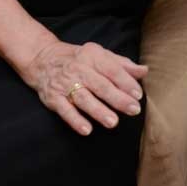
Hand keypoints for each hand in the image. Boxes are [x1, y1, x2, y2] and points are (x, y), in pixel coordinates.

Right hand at [23, 39, 147, 135]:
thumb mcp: (100, 55)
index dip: (126, 82)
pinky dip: (75, 120)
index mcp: (92, 56)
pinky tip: (87, 129)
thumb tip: (144, 71)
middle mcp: (78, 69)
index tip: (138, 95)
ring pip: (84, 99)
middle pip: (101, 85)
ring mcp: (64, 84)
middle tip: (133, 110)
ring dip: (98, 111)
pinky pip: (64, 110)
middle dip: (118, 99)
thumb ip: (123, 64)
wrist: (43, 59)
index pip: (112, 70)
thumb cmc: (79, 59)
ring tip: (113, 122)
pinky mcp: (53, 98)